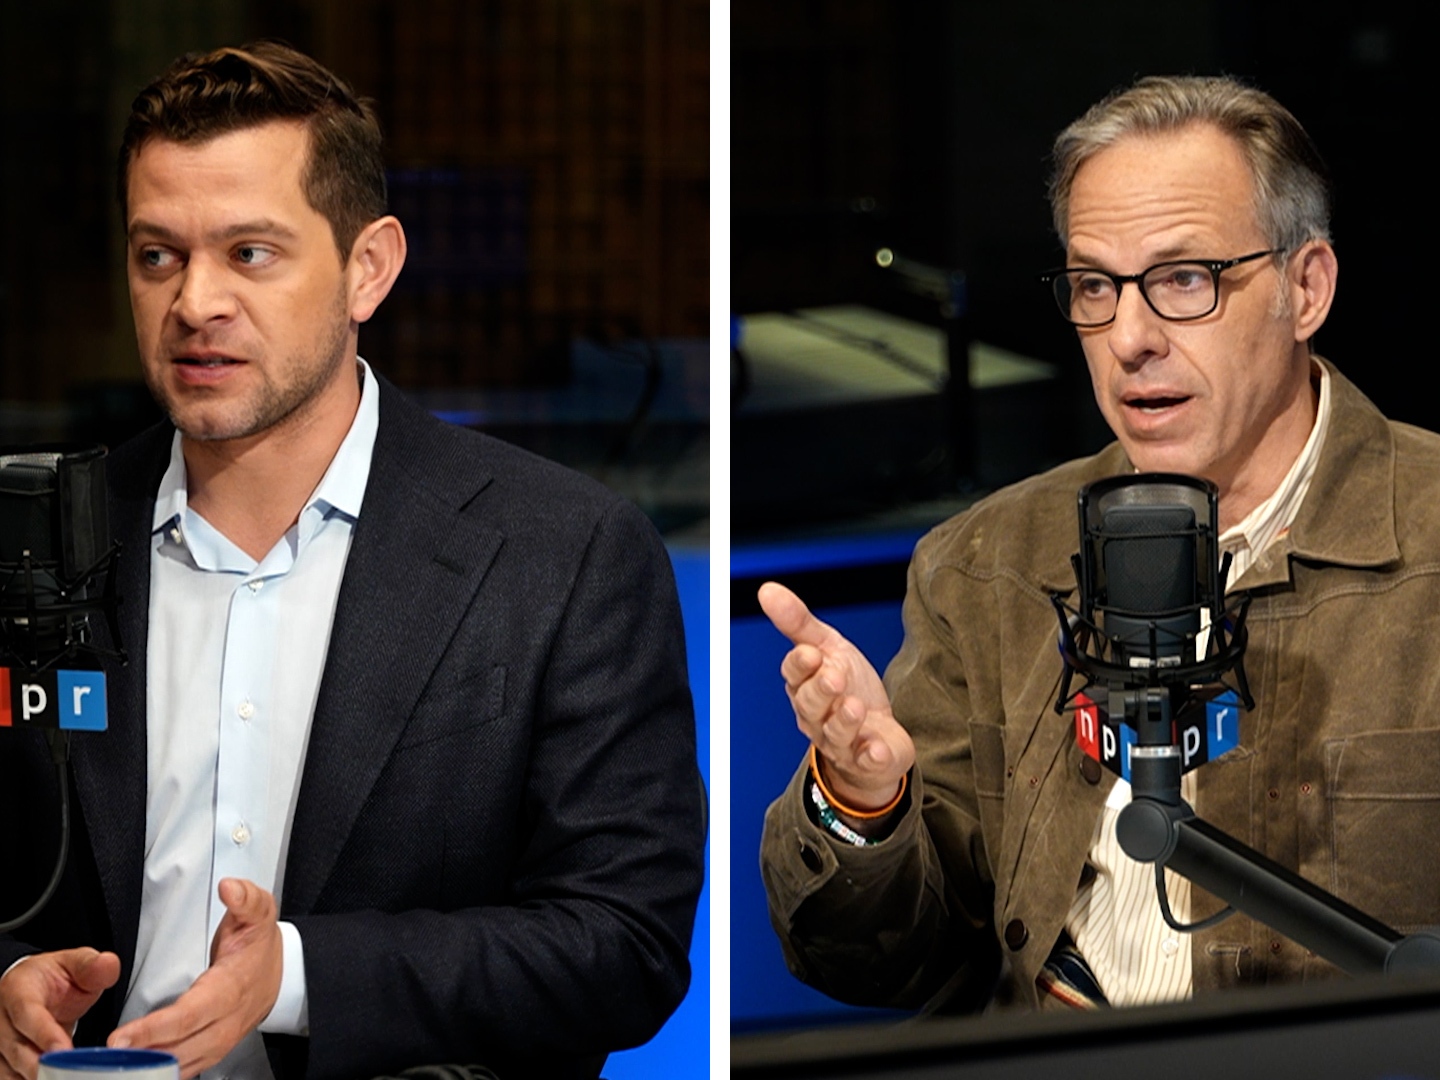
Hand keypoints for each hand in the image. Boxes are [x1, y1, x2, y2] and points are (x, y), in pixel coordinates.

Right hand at [0, 947, 119, 1079]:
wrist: (36, 988)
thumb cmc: (54, 979)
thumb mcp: (76, 963)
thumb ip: (93, 966)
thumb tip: (107, 965)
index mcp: (17, 990)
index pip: (28, 1014)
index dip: (44, 1034)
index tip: (63, 1050)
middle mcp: (1, 1019)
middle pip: (17, 1048)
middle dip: (41, 1065)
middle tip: (67, 1075)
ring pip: (10, 1069)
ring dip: (35, 1077)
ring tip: (65, 1079)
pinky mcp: (2, 1061)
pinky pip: (10, 1078)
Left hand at [109, 879, 281, 1077]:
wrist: (283, 972)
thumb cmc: (261, 946)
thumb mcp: (259, 913)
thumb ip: (244, 898)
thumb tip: (228, 888)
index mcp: (230, 988)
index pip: (189, 1014)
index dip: (154, 1028)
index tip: (122, 1036)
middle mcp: (225, 1020)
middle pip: (180, 1045)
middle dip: (141, 1053)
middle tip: (105, 1055)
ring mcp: (221, 1039)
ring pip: (182, 1062)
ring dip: (147, 1067)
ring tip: (112, 1065)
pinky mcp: (213, 1050)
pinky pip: (186, 1068)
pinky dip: (160, 1072)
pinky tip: (136, 1071)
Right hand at [758, 581, 914, 811]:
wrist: (878, 731)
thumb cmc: (848, 688)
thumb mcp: (828, 647)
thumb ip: (799, 622)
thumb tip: (767, 589)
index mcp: (805, 686)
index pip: (794, 675)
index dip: (800, 666)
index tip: (811, 653)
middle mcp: (817, 716)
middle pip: (810, 705)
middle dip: (821, 691)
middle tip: (835, 676)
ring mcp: (841, 741)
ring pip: (835, 733)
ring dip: (844, 721)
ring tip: (855, 706)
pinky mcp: (867, 759)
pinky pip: (866, 761)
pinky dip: (872, 756)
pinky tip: (878, 748)